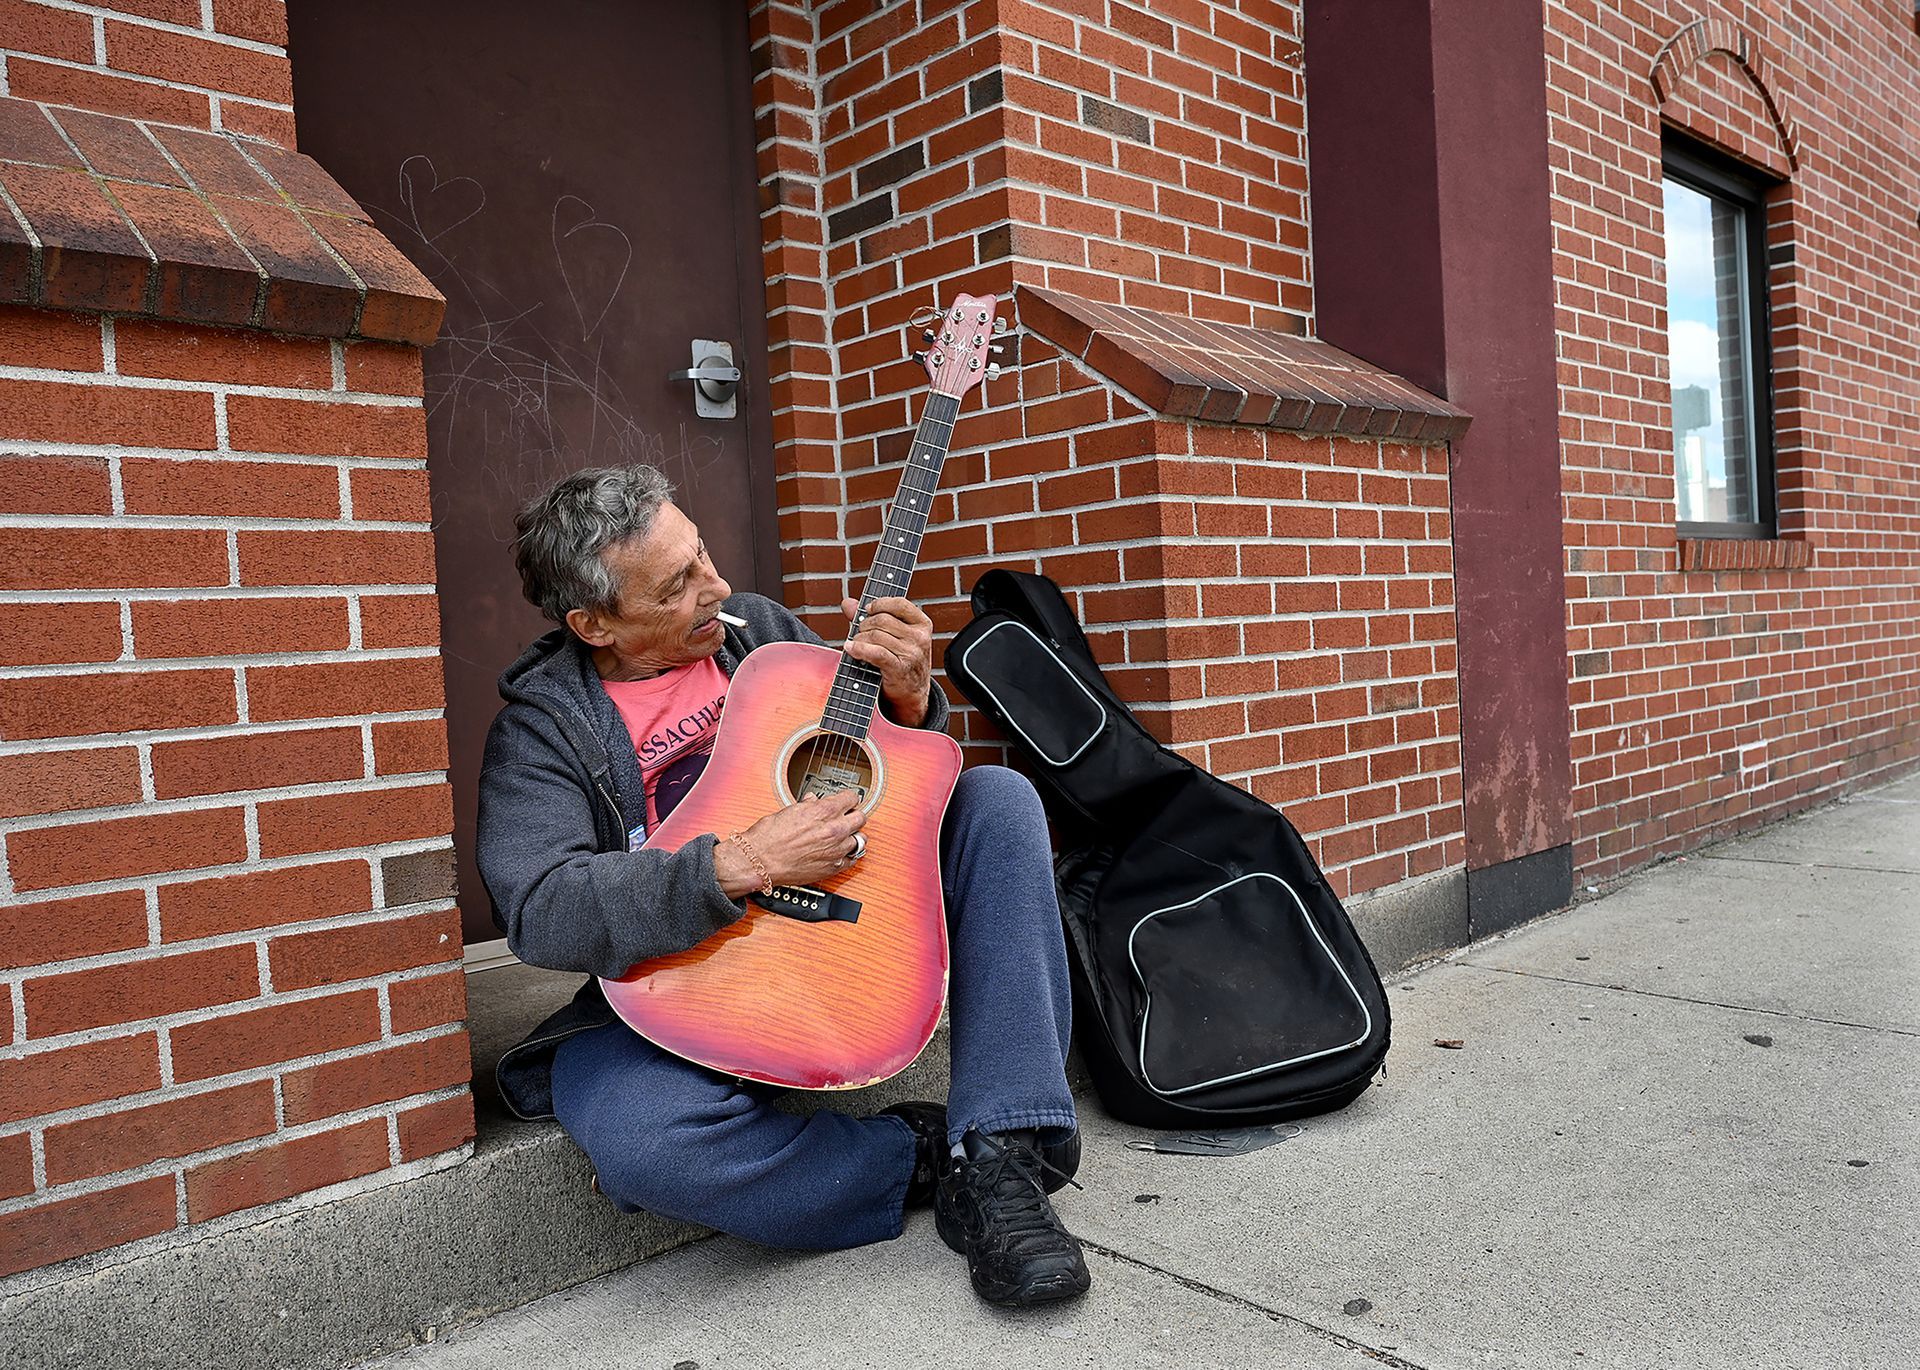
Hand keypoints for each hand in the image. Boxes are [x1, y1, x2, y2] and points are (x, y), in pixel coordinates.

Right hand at [713, 791, 866, 896]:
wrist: (759, 861)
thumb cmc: (768, 837)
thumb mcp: (788, 810)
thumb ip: (807, 805)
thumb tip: (813, 801)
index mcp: (824, 811)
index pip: (852, 798)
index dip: (848, 799)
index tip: (847, 801)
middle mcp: (835, 829)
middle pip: (861, 818)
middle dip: (853, 816)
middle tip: (846, 818)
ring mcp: (836, 850)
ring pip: (860, 839)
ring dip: (852, 837)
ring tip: (841, 837)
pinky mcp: (834, 867)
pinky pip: (853, 859)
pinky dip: (848, 855)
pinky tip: (839, 852)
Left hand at [842, 595, 932, 726]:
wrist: (911, 692)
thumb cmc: (901, 660)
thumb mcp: (894, 636)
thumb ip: (872, 617)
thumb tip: (848, 603)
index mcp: (922, 624)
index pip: (900, 604)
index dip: (880, 604)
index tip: (868, 610)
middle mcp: (920, 638)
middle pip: (883, 619)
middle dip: (865, 624)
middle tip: (860, 633)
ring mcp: (912, 653)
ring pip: (876, 635)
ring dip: (860, 638)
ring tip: (856, 644)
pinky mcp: (900, 668)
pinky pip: (875, 652)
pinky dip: (859, 649)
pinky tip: (850, 648)